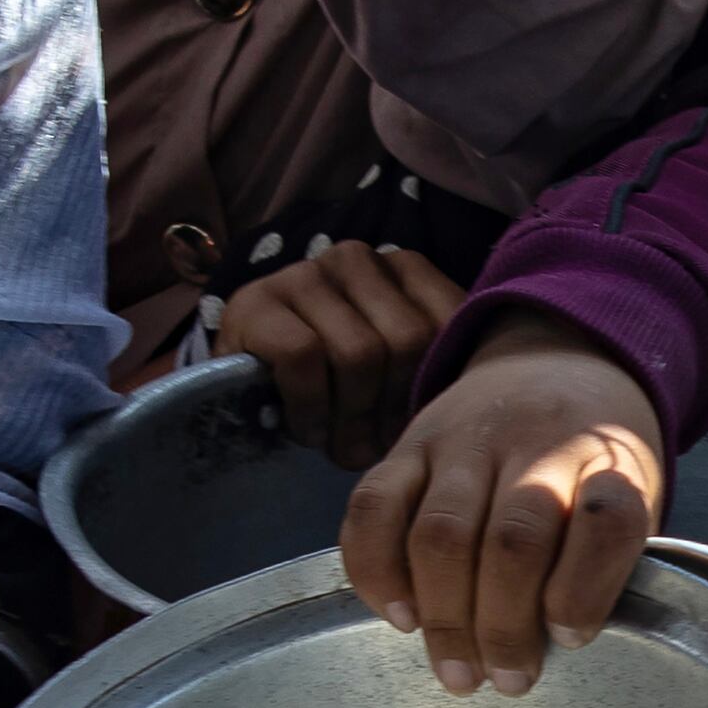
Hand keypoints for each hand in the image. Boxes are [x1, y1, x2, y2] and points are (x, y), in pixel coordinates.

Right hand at [219, 243, 469, 471]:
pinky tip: (306, 430)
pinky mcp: (257, 301)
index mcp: (403, 267)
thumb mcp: (394, 374)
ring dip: (350, 419)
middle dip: (391, 411)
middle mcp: (357, 258)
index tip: (416, 428)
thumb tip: (466, 409)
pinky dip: (309, 408)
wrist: (241, 387)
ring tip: (339, 446)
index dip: (435, 389)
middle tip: (372, 449)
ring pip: (359, 352)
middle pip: (408, 341)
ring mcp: (305, 273)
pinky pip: (303, 357)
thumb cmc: (336, 385)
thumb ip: (432, 369)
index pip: (449, 323)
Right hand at [343, 315, 668, 692]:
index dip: (586, 590)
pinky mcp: (408, 441)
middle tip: (506, 681)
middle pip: (513, 540)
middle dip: (504, 627)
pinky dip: (377, 570)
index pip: (606, 520)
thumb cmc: (595, 458)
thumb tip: (553, 644)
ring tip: (456, 672)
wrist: (559, 362)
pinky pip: (373, 506)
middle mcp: (536, 440)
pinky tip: (399, 614)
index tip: (571, 638)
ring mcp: (465, 437)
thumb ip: (605, 557)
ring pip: (441, 532)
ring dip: (444, 617)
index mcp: (609, 458)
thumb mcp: (633, 495)